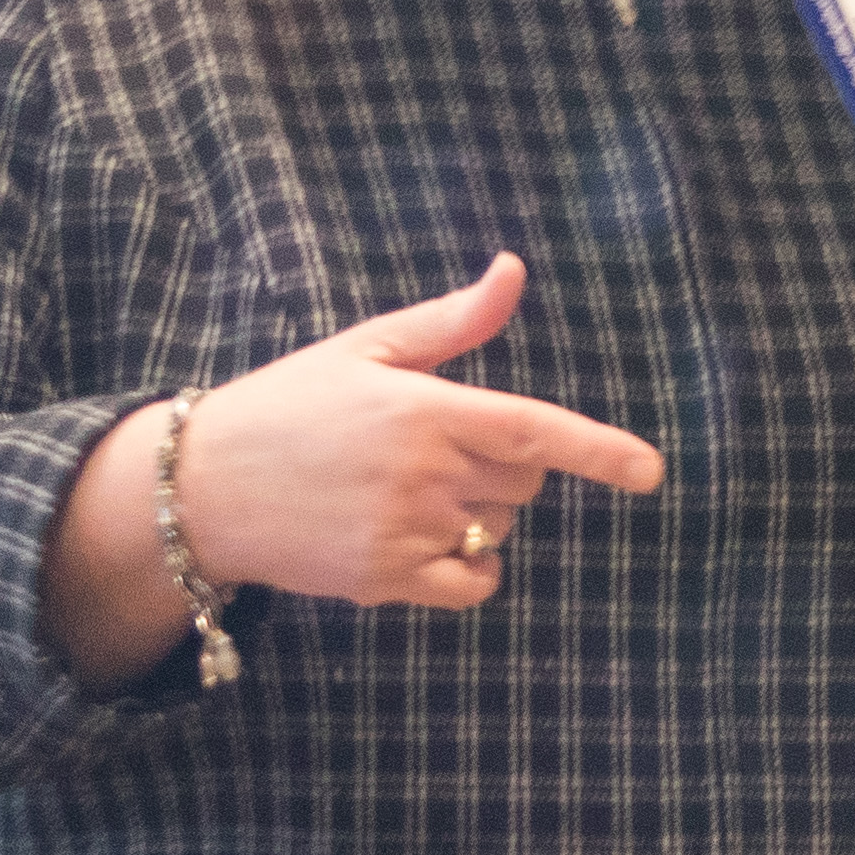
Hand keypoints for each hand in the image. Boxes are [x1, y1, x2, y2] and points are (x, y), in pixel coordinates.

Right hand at [161, 253, 663, 606]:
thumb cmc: (290, 406)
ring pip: (497, 531)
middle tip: (430, 454)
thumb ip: (452, 321)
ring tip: (402, 494)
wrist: (203, 487)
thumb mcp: (366, 349)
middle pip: (522, 485)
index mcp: (425, 410)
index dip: (601, 452)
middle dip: (500, 471)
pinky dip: (470, 570)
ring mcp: (404, 531)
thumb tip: (513, 270)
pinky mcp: (385, 581)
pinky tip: (430, 546)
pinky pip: (472, 583)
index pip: (536, 432)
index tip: (651, 472)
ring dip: (477, 516)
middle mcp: (422, 474)